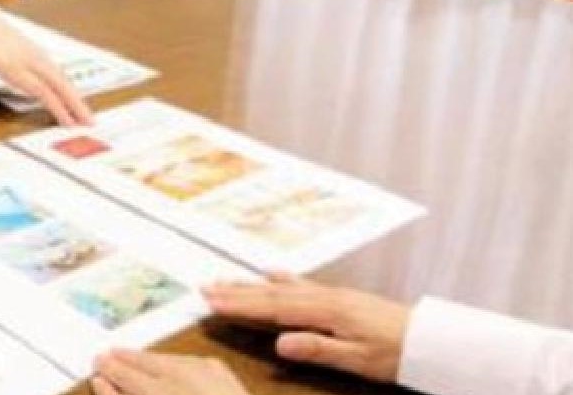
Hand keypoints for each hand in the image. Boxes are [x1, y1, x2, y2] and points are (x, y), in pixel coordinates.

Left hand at [0, 0, 91, 125]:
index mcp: (12, 61)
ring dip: (75, 94)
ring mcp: (33, 52)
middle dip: (75, 102)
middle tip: (90, 121)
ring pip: (60, 75)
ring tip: (86, 114)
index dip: (55, 106)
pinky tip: (73, 95)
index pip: (39, 88)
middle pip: (58, 82)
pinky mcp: (34, 51)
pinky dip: (66, 84)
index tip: (67, 122)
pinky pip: (55, 70)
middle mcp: (27, 56)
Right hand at [92, 350, 250, 394]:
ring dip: (151, 360)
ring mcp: (204, 371)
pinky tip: (171, 367)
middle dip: (127, 358)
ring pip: (169, 358)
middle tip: (110, 355)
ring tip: (135, 360)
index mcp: (157, 392)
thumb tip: (100, 381)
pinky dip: (177, 363)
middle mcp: (180, 375)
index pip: (125, 373)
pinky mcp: (222, 373)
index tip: (98, 361)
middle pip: (146, 361)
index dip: (110, 367)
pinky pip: (192, 361)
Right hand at [203, 274, 409, 381]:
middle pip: (272, 293)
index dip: (241, 304)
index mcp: (325, 311)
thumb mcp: (358, 359)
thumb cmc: (396, 355)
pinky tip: (271, 274)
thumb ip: (318, 348)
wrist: (430, 340)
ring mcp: (331, 294)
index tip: (211, 301)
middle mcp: (324, 296)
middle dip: (237, 291)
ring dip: (252, 284)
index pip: (273, 308)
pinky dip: (280, 279)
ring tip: (225, 280)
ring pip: (283, 287)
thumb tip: (279, 343)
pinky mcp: (339, 297)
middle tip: (205, 287)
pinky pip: (300, 284)